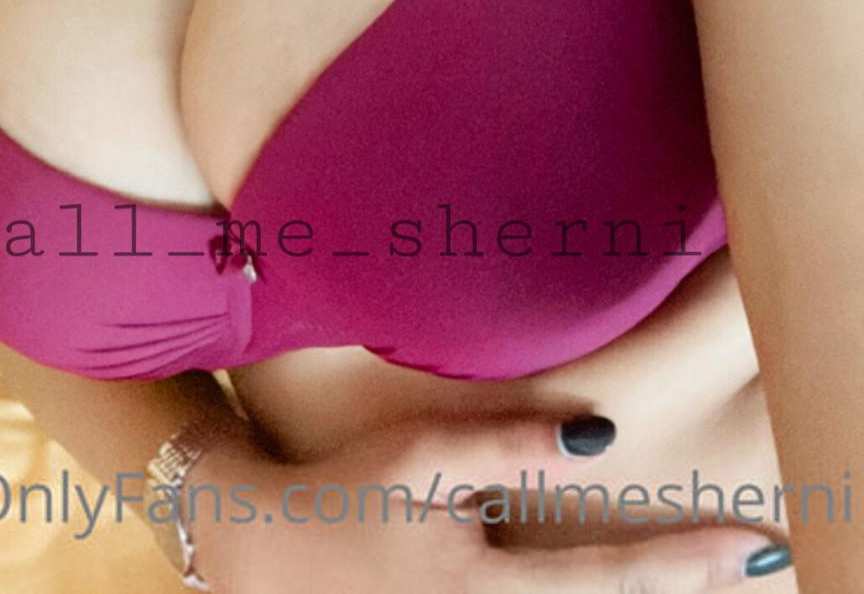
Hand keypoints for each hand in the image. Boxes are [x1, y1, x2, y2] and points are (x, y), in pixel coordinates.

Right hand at [188, 410, 789, 590]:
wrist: (262, 554)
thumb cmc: (344, 494)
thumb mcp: (423, 456)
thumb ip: (509, 445)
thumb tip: (600, 436)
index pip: (616, 581)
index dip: (691, 562)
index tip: (750, 542)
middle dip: (687, 592)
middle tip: (752, 563)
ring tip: (705, 574)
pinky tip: (619, 588)